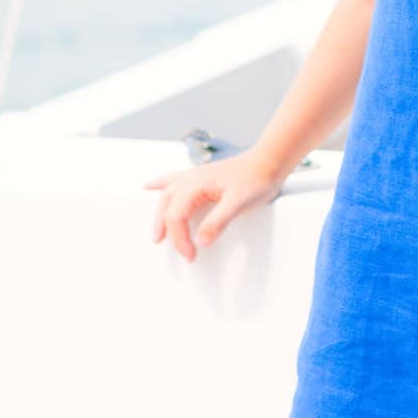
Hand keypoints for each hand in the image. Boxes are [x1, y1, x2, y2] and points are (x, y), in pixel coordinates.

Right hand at [142, 147, 282, 261]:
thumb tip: (200, 242)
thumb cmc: (256, 179)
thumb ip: (218, 221)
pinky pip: (173, 180)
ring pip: (167, 195)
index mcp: (195, 184)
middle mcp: (190, 178)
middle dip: (169, 232)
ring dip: (160, 215)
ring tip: (157, 234)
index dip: (180, 239)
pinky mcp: (201, 176)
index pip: (176, 216)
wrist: (268, 161)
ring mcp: (194, 176)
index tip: (191, 256)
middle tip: (179, 252)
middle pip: (168, 207)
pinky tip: (149, 186)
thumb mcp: (238, 203)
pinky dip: (159, 185)